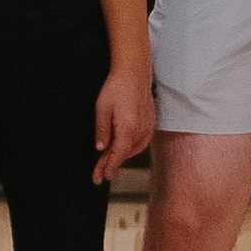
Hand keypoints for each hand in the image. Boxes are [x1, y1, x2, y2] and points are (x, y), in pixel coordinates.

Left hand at [92, 67, 155, 182]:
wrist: (134, 72)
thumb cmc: (118, 87)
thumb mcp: (102, 109)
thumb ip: (102, 131)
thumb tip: (100, 148)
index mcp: (128, 129)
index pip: (117, 156)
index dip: (108, 168)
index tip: (101, 177)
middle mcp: (140, 131)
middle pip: (124, 155)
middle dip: (111, 164)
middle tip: (99, 173)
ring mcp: (147, 127)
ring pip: (133, 150)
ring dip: (121, 156)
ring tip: (108, 161)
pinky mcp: (150, 123)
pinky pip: (140, 142)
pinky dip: (130, 148)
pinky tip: (123, 149)